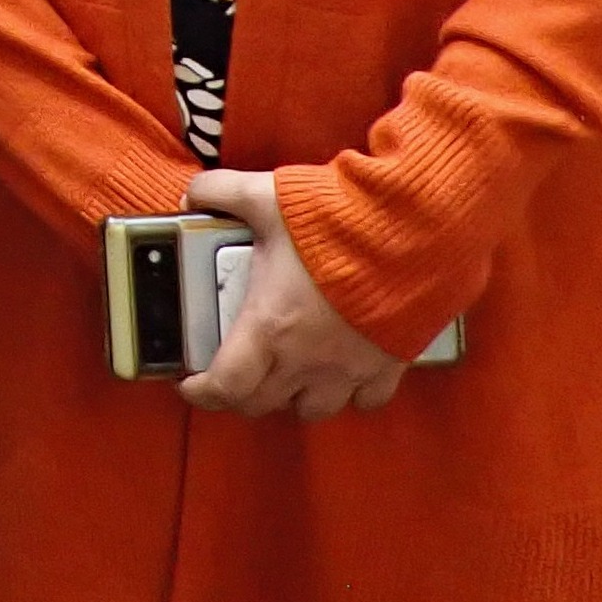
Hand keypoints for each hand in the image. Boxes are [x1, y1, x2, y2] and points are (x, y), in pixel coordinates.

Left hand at [175, 170, 409, 423]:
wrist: (410, 231)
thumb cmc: (333, 220)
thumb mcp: (264, 196)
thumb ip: (218, 193)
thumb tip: (192, 195)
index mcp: (269, 327)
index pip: (226, 386)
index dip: (202, 391)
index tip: (190, 383)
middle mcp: (306, 359)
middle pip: (263, 403)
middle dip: (241, 393)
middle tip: (234, 371)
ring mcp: (350, 368)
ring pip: (313, 409)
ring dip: (293, 396)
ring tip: (286, 373)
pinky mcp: (387, 364)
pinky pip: (367, 399)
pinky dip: (351, 394)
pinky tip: (342, 374)